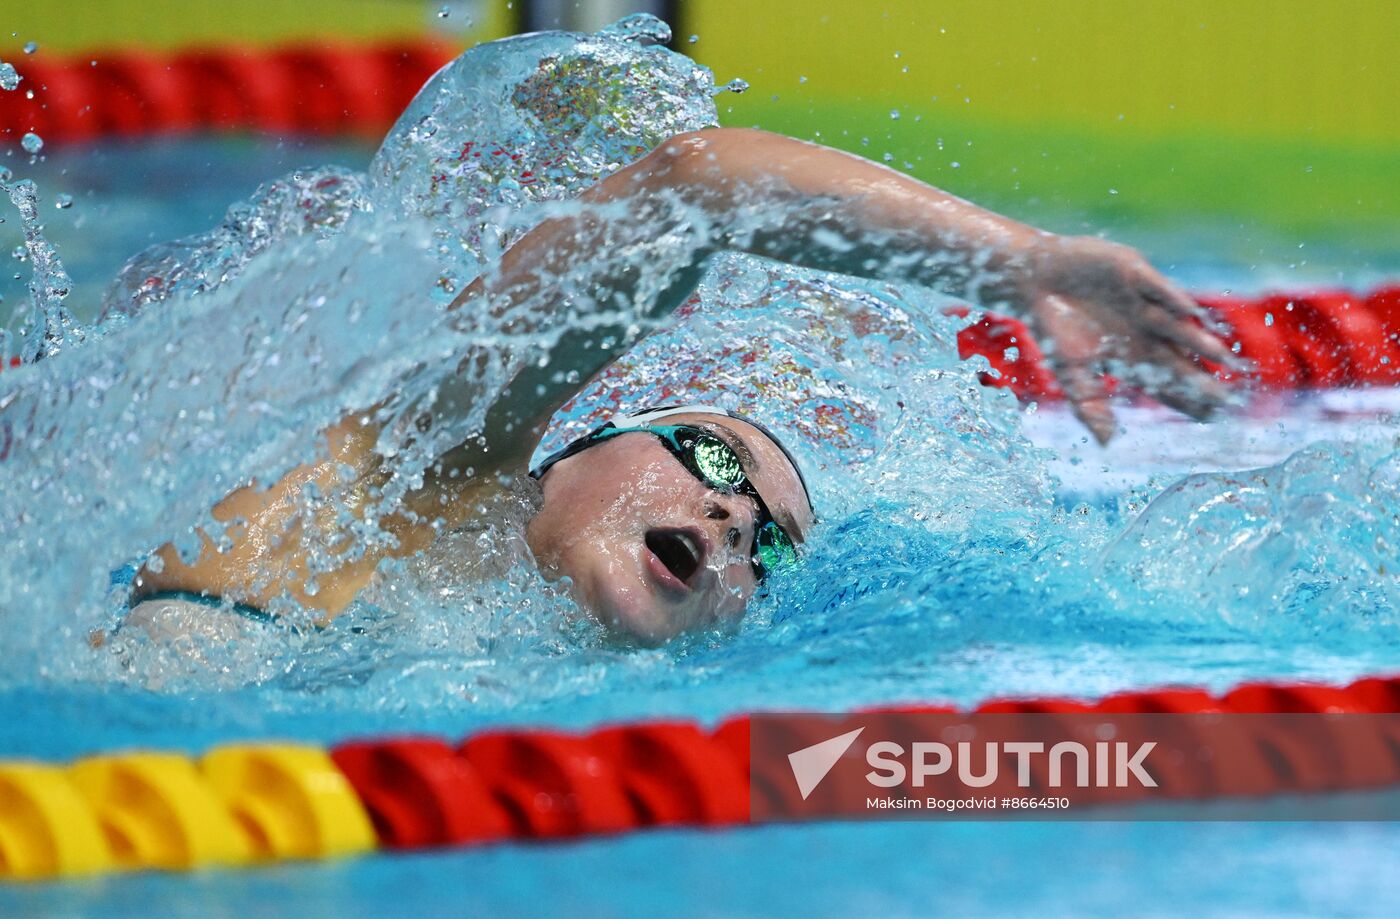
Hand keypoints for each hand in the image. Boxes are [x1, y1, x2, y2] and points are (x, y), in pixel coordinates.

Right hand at [1012, 234, 1240, 443]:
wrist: (1033, 278)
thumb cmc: (1052, 326)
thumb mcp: (1070, 371)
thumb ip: (1089, 405)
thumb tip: (1108, 443)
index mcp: (1133, 356)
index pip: (1167, 382)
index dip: (1187, 400)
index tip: (1210, 419)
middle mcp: (1146, 331)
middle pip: (1180, 357)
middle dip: (1202, 376)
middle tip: (1228, 397)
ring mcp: (1143, 303)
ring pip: (1176, 325)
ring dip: (1198, 340)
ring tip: (1222, 355)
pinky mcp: (1135, 273)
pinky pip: (1157, 287)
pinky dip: (1171, 298)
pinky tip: (1189, 311)